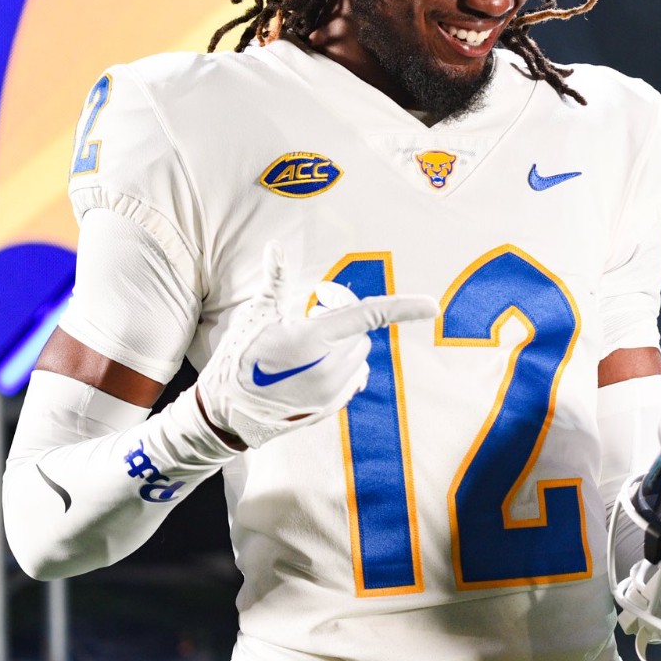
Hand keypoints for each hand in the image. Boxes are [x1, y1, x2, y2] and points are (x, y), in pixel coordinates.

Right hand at [196, 243, 436, 448]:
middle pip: (360, 332)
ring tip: (305, 349)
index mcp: (315, 340)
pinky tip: (309, 370)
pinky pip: (352, 378)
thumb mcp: (256, 316)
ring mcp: (333, 392)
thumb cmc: (239, 358)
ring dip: (342, 345)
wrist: (227, 414)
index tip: (433, 306)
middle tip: (312, 316)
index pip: (369, 316)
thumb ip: (276, 281)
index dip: (405, 308)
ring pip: (358, 355)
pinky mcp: (332, 407)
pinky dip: (340, 368)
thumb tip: (275, 247)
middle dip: (342, 321)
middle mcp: (331, 369)